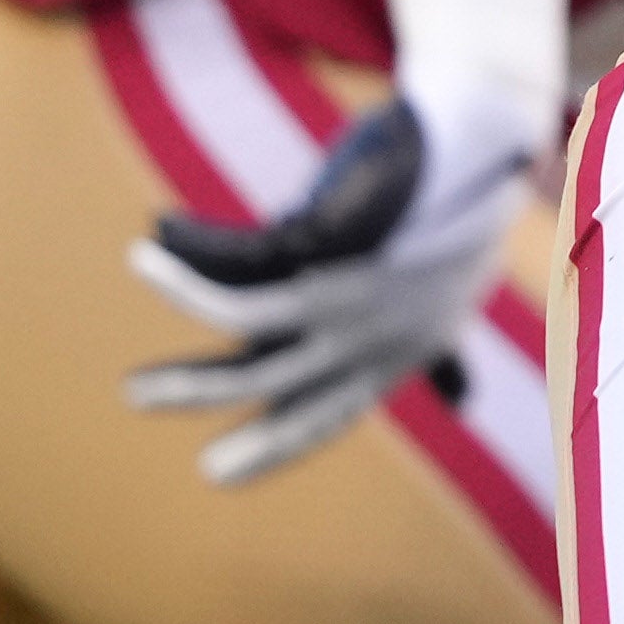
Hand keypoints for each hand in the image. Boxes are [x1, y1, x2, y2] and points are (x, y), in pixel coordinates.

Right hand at [129, 98, 528, 482]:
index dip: (271, 447)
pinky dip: (194, 248)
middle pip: (271, 381)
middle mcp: (374, 336)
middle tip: (133, 392)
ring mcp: (356, 290)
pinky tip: (163, 234)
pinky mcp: (340, 237)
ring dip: (183, 295)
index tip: (216, 473)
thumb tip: (464, 396)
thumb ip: (447, 353)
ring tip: (137, 268)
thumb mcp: (459, 301)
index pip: (323, 416)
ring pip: (246, 318)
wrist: (490, 151)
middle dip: (196, 390)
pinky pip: (243, 253)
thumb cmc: (472, 228)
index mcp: (393, 357)